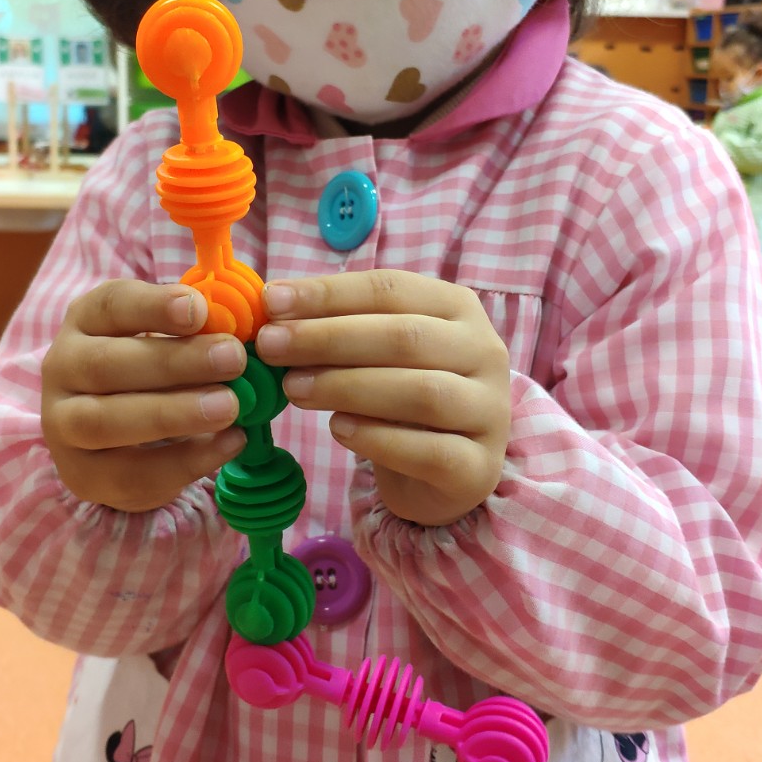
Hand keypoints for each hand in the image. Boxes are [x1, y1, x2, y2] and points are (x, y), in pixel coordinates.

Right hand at [41, 282, 246, 512]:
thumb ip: (199, 331)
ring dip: (171, 413)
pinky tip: (231, 443)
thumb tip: (242, 328)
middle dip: (173, 362)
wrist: (111, 437)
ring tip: (229, 406)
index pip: (110, 304)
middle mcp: (62, 368)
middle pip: (106, 364)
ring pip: (104, 422)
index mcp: (86, 320)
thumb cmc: (151, 372)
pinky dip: (186, 460)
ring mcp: (62, 425)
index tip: (199, 309)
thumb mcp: (167, 339)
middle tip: (233, 359)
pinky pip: (131, 474)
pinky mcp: (82, 475)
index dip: (153, 306)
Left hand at [255, 270, 509, 526]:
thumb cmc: (401, 399)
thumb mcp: (375, 352)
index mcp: (458, 308)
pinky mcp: (478, 467)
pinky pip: (429, 451)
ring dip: (348, 387)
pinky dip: (378, 439)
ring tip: (294, 389)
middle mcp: (484, 353)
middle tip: (272, 346)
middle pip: (405, 338)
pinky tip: (337, 429)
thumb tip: (273, 307)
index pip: (392, 289)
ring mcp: (489, 411)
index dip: (330, 293)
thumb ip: (338, 327)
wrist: (444, 473)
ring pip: (422, 393)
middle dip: (329, 338)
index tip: (273, 301)